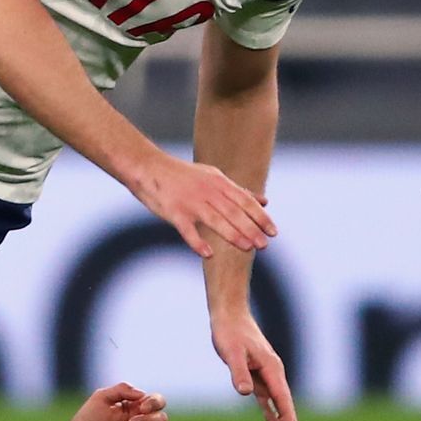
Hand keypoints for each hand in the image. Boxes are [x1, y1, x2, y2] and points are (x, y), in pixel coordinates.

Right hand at [132, 154, 275, 258]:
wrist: (147, 167)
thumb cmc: (181, 174)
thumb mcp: (212, 176)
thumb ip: (238, 190)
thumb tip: (265, 201)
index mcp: (218, 182)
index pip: (245, 201)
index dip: (260, 217)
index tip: (274, 232)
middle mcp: (207, 191)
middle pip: (233, 212)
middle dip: (251, 228)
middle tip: (264, 246)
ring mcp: (190, 202)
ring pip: (215, 220)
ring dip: (232, 234)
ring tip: (247, 248)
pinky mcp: (173, 212)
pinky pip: (187, 229)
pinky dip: (197, 242)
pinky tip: (208, 253)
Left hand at [212, 313, 302, 420]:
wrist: (229, 316)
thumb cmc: (230, 332)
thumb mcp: (232, 352)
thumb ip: (239, 372)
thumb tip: (246, 393)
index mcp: (271, 367)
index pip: (281, 398)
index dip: (287, 417)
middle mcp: (272, 372)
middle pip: (284, 403)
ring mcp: (265, 374)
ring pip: (276, 402)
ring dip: (281, 420)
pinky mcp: (255, 374)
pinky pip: (265, 398)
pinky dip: (269, 411)